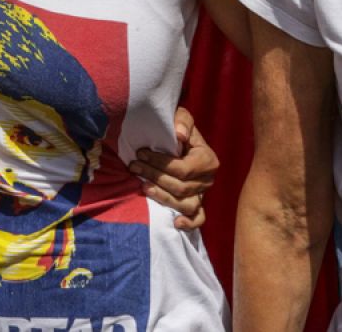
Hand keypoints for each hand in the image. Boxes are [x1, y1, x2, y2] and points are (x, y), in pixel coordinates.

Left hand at [130, 106, 218, 229]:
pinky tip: (176, 223)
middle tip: (134, 166)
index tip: (140, 153)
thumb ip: (182, 120)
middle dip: (154, 176)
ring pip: (185, 204)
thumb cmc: (176, 128)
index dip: (160, 163)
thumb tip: (179, 134)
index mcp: (207, 159)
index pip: (183, 168)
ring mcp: (202, 194)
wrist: (176, 139)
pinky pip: (198, 218)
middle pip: (180, 187)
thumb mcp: (180, 116)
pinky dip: (189, 223)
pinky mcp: (196, 204)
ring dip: (163, 197)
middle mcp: (207, 179)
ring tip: (143, 186)